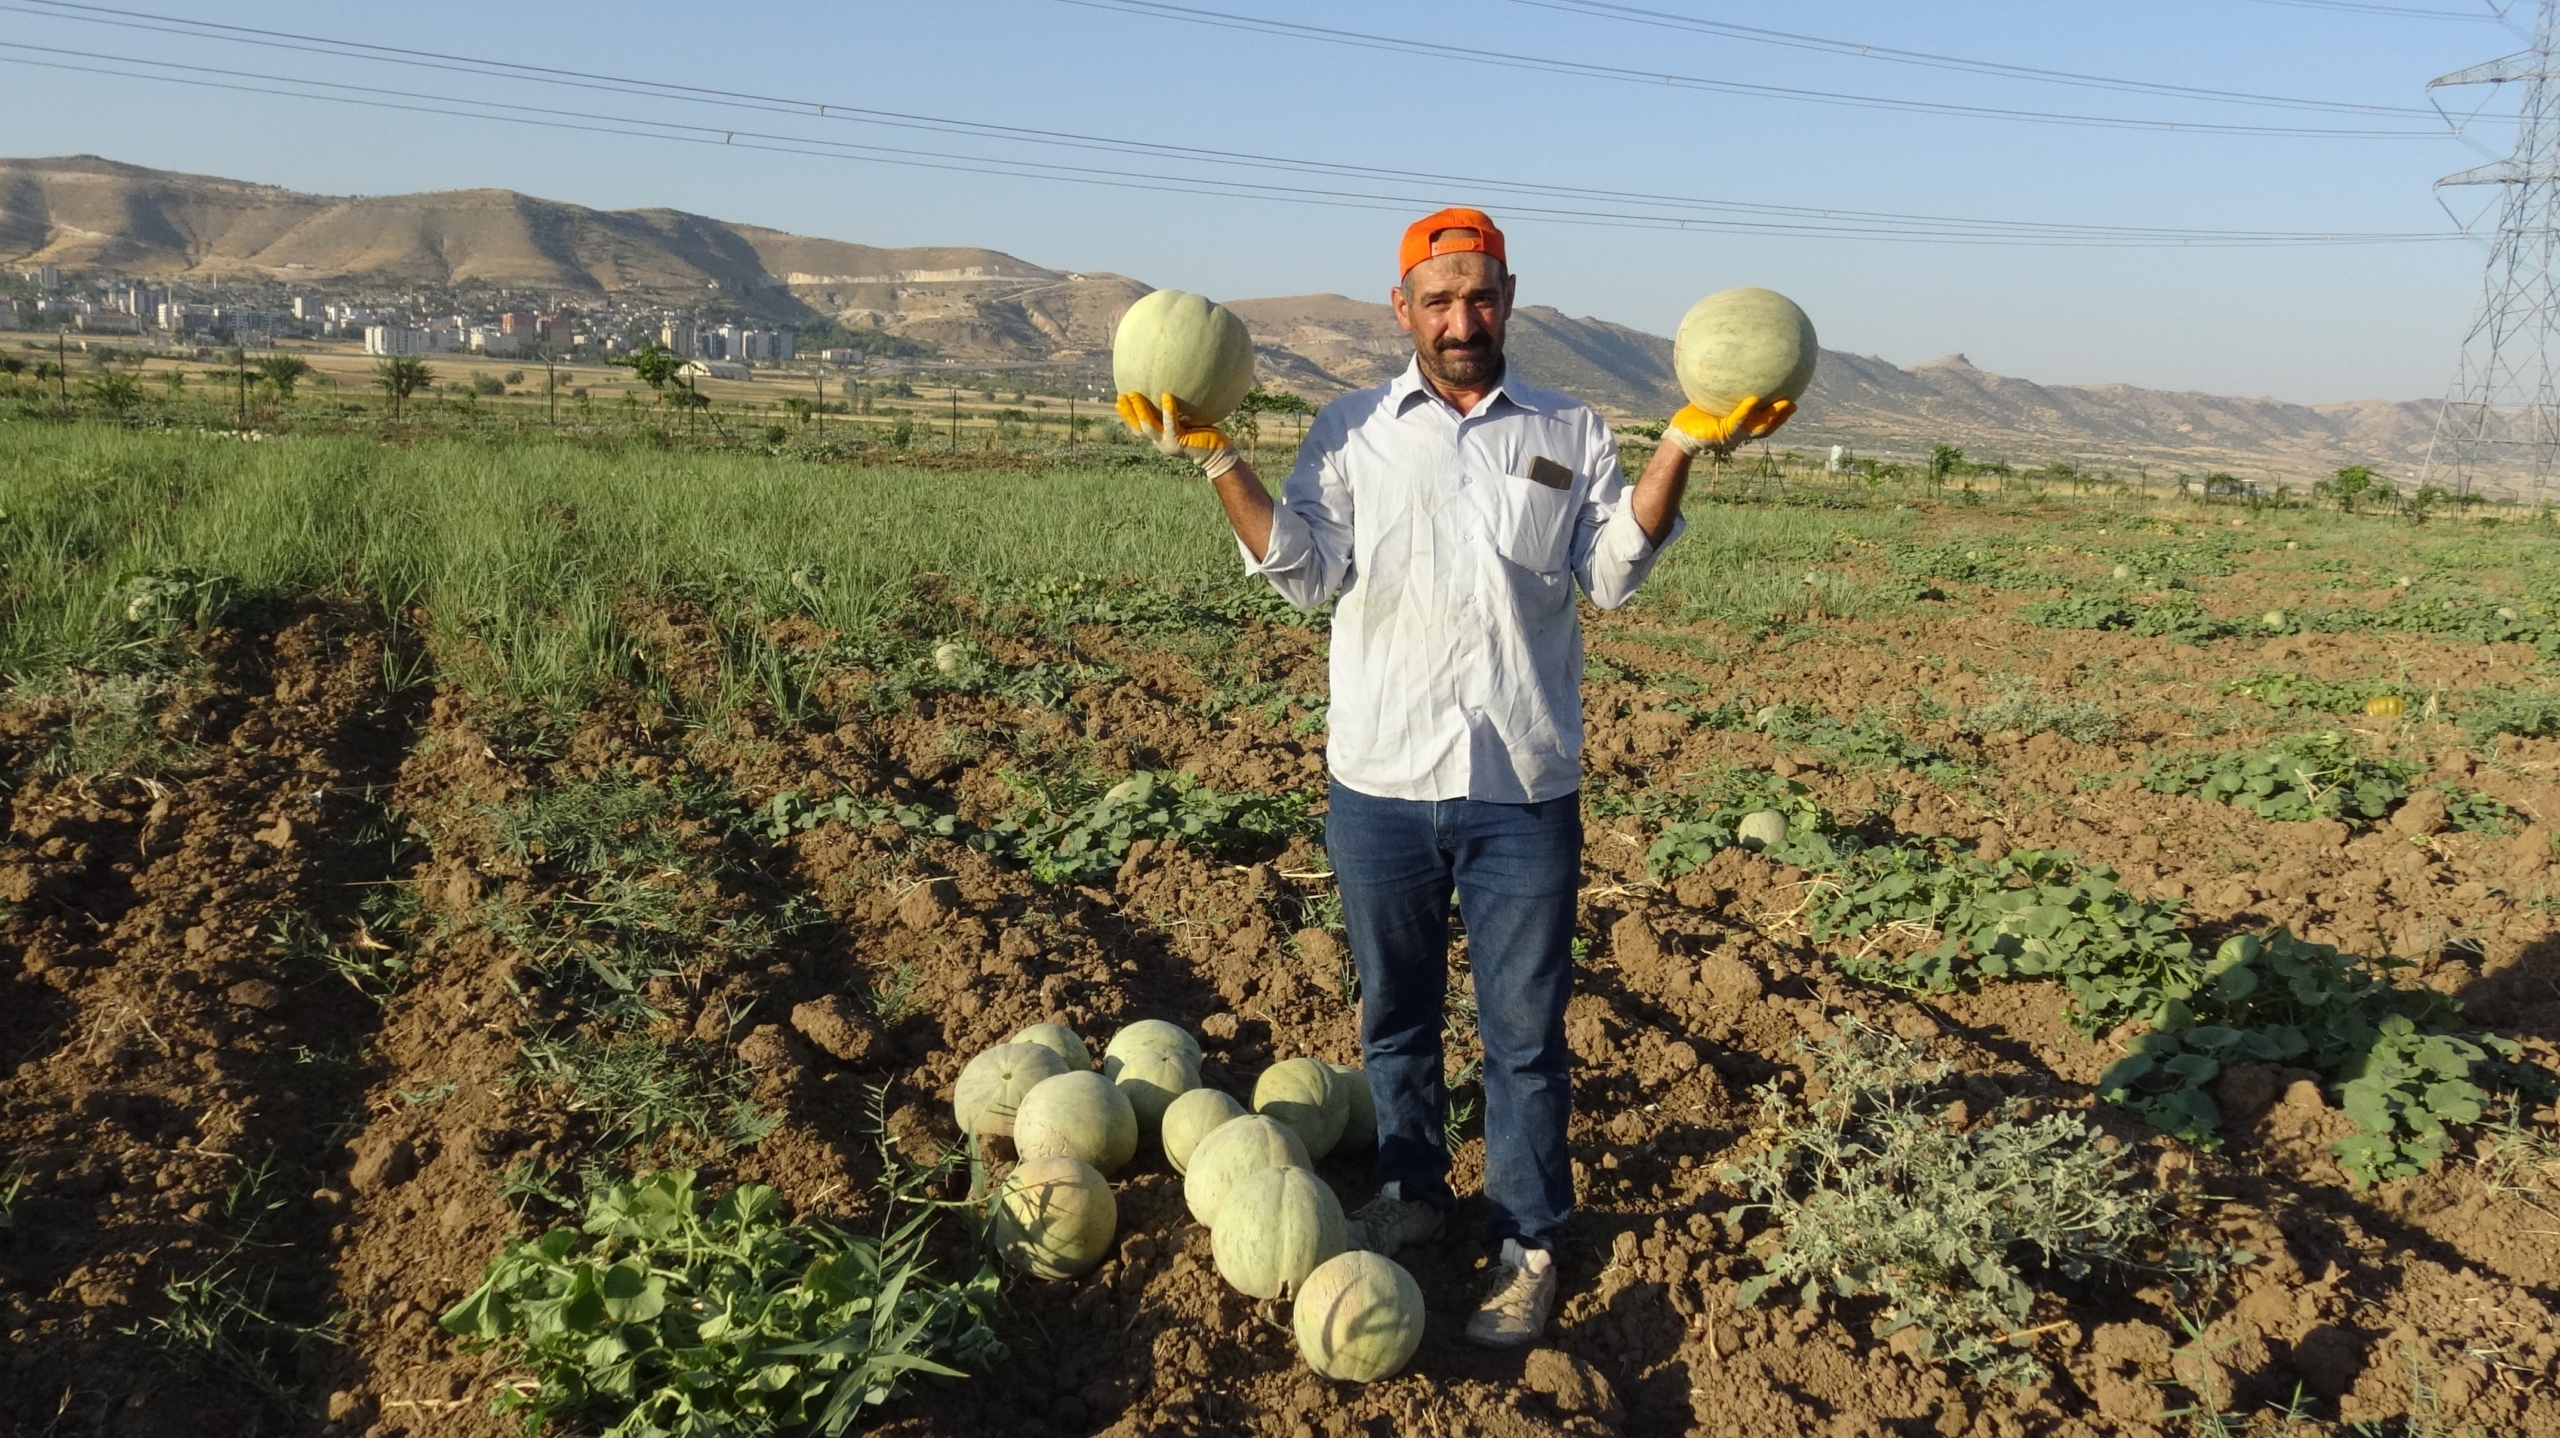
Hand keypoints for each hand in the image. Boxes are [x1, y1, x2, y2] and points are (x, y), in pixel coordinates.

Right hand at [1117, 391, 1238, 478]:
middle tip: (1121, 396)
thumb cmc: (1204, 438)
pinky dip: (1168, 410)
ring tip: (1134, 394)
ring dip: (1140, 410)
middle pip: (1138, 428)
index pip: (1139, 429)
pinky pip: (1171, 423)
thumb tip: (1169, 394)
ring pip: (1149, 426)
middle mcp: (1161, 443)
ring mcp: (1169, 443)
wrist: (1217, 457)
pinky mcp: (1180, 441)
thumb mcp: (1185, 426)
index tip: (1118, 402)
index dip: (1127, 416)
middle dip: (1128, 412)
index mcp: (1160, 439)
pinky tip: (1166, 396)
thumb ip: (1175, 417)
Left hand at [1664, 394, 1796, 457]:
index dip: (1778, 416)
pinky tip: (1754, 400)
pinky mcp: (1722, 432)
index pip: (1763, 422)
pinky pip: (1737, 421)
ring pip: (1758, 427)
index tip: (1791, 402)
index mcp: (1739, 426)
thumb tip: (1727, 365)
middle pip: (1767, 427)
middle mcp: (1739, 433)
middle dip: (1782, 417)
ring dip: (1773, 417)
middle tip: (1795, 403)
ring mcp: (1732, 434)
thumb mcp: (1710, 401)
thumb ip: (1722, 390)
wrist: (1679, 434)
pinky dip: (1746, 411)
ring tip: (1784, 403)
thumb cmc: (1693, 417)